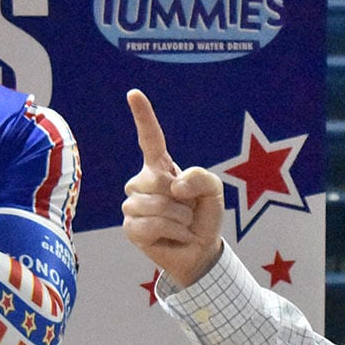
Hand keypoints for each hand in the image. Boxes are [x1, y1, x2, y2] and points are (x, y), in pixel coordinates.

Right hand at [121, 89, 225, 287]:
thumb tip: (173, 185)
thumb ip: (200, 177)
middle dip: (181, 199)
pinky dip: (172, 232)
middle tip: (188, 211)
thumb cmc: (204, 216)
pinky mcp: (131, 228)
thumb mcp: (214, 190)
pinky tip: (174, 236)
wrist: (201, 250)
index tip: (133, 93)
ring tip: (182, 225)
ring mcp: (133, 205)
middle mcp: (142, 182)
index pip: (150, 138)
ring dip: (179, 218)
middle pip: (156, 181)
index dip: (143, 116)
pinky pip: (151, 225)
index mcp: (160, 167)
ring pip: (155, 205)